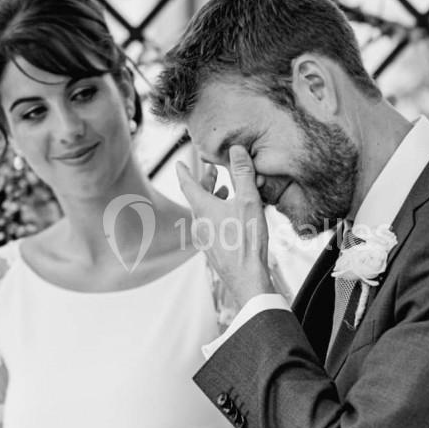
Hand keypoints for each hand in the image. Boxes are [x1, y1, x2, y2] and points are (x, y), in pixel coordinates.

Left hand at [177, 145, 273, 310]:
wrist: (246, 278)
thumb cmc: (246, 240)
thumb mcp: (248, 200)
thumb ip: (242, 173)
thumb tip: (236, 149)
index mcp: (202, 208)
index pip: (188, 183)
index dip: (184, 171)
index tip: (179, 163)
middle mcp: (198, 222)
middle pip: (198, 197)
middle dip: (205, 181)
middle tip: (214, 171)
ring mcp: (204, 238)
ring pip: (205, 211)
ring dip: (213, 198)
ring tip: (226, 191)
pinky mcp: (212, 249)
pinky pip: (211, 224)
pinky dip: (218, 213)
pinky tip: (233, 216)